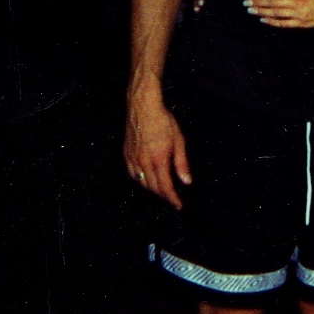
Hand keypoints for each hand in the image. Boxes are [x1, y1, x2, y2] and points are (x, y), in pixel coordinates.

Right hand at [124, 88, 191, 208]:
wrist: (143, 107)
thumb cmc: (162, 121)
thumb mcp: (178, 141)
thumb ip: (181, 163)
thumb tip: (186, 181)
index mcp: (158, 160)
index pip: (165, 187)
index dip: (172, 199)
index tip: (178, 205)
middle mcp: (144, 162)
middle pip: (153, 188)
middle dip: (163, 196)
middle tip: (172, 199)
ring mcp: (133, 159)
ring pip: (142, 183)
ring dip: (152, 190)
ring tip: (161, 191)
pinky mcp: (126, 154)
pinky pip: (133, 174)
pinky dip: (140, 181)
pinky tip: (145, 180)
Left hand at [245, 0, 313, 27]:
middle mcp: (296, 2)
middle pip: (271, 2)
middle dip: (257, 2)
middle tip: (246, 3)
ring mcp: (298, 14)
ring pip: (275, 13)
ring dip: (261, 12)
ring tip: (251, 10)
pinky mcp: (301, 23)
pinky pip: (283, 24)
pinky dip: (272, 22)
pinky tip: (263, 20)